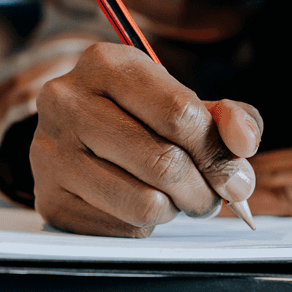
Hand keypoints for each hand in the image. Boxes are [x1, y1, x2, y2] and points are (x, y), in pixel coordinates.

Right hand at [31, 42, 261, 236]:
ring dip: (176, 210)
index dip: (219, 153)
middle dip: (204, 190)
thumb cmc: (140, 116)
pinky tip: (136, 202)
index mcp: (106, 63)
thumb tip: (243, 144)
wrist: (75, 136)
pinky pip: (122, 228)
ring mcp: (51, 152)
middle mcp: (67, 101)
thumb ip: (228, 117)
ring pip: (145, 204)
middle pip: (164, 163)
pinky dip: (144, 224)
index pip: (179, 114)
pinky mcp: (49, 198)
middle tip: (211, 197)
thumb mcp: (184, 100)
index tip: (239, 178)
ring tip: (175, 197)